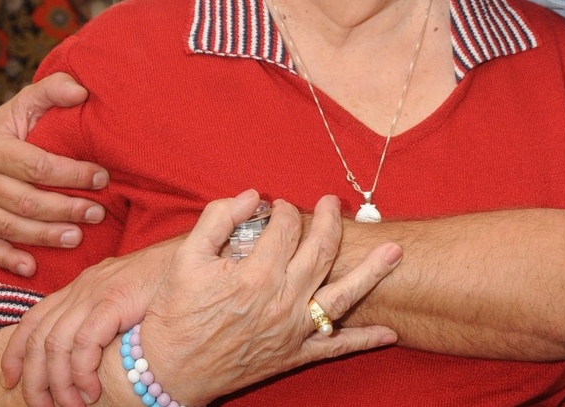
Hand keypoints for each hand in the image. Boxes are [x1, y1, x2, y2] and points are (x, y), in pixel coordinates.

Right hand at [0, 72, 107, 276]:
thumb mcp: (29, 101)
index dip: (73, 174)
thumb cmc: (12, 124)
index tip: (103, 178)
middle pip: (27, 201)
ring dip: (46, 236)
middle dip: (66, 209)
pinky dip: (9, 259)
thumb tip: (82, 90)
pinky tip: (34, 267)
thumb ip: (54, 90)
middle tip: (98, 213)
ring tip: (78, 237)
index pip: (38, 166)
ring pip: (11, 227)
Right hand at [10, 191, 401, 406]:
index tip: (279, 207)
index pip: (287, 227)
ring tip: (396, 252)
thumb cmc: (174, 312)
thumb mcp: (185, 258)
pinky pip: (336, 347)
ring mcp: (293, 329)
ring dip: (372, 273)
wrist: (168, 370)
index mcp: (256, 273)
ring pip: (342, 295)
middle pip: (322, 251)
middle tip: (334, 202)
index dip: (285, 210)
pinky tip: (391, 332)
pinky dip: (365, 339)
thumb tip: (253, 194)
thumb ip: (218, 219)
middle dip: (332, 221)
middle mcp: (282, 299)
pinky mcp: (295, 353)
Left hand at [10, 237, 176, 406]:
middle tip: (41, 406)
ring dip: (58, 383)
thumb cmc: (170, 278)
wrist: (198, 252)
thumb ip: (107, 313)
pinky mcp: (116, 299)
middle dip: (34, 379)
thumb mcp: (128, 293)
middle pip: (38, 337)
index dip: (15, 352)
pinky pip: (83, 343)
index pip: (33, 318)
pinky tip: (92, 389)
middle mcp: (83, 286)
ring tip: (72, 405)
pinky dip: (81, 372)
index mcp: (83, 284)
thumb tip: (94, 351)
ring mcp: (98, 291)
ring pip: (55, 344)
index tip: (10, 380)